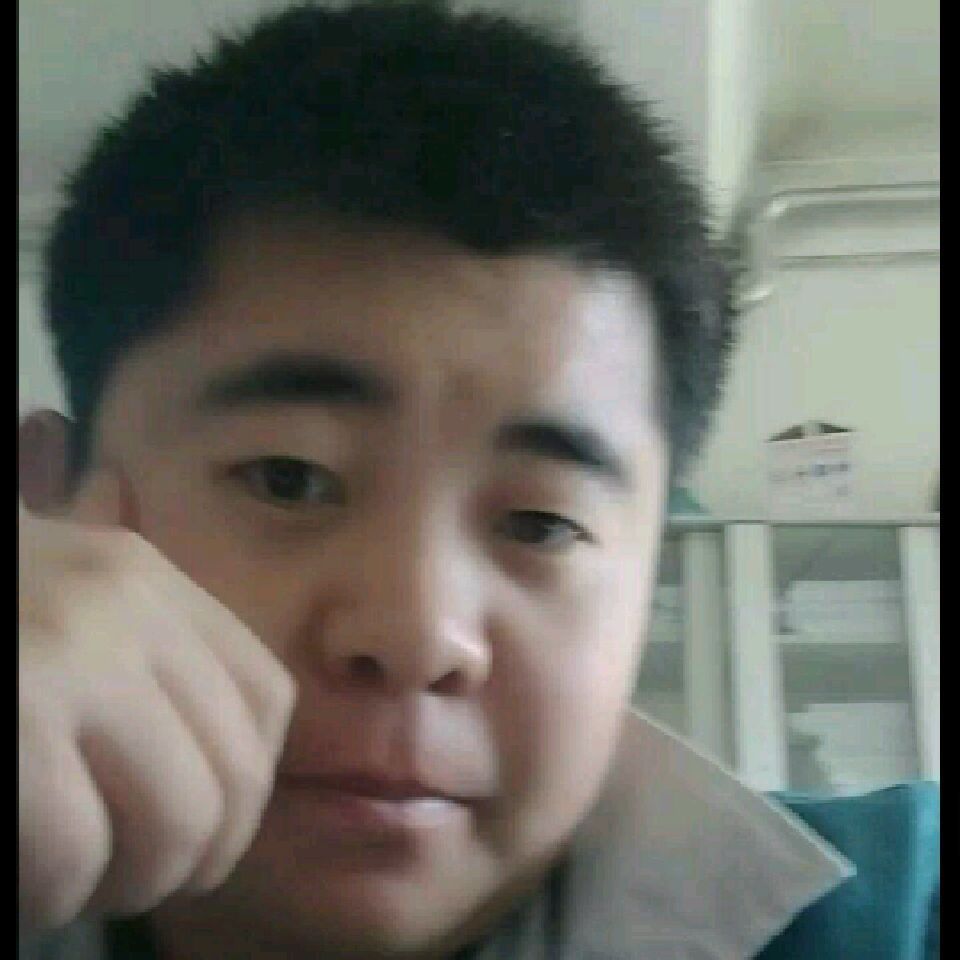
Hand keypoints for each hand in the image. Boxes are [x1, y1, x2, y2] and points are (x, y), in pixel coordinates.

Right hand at [18, 469, 295, 933]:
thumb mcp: (65, 598)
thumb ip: (141, 656)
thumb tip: (218, 774)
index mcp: (146, 577)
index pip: (265, 694)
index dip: (249, 787)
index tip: (207, 831)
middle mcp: (124, 605)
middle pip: (235, 769)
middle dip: (198, 857)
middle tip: (138, 881)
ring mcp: (68, 656)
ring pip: (178, 819)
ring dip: (133, 883)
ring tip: (78, 887)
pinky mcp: (13, 716)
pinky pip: (77, 849)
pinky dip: (58, 895)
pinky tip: (27, 888)